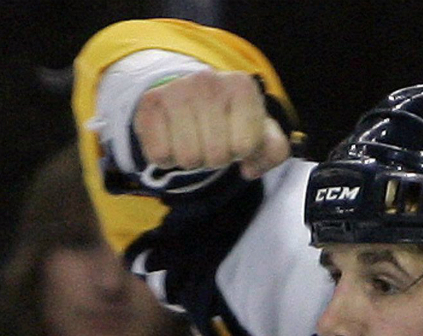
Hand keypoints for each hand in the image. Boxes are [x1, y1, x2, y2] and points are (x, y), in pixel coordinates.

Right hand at [133, 69, 289, 179]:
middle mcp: (208, 81)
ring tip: (192, 140)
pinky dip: (167, 157)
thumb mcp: (259, 132)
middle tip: (210, 140)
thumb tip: (250, 168)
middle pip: (216, 156)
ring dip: (192, 160)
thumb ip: (273, 150)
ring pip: (188, 158)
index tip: (234, 136)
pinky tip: (172, 139)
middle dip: (215, 158)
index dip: (241, 152)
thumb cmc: (229, 119)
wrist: (188, 97)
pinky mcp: (149, 103)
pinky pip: (160, 155)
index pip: (245, 146)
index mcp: (241, 85)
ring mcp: (176, 90)